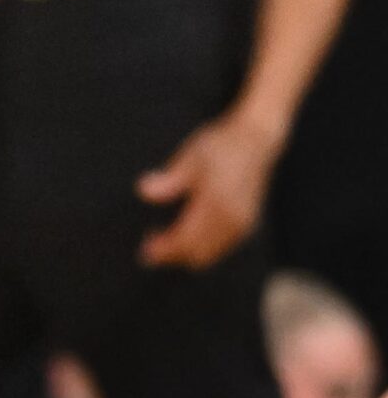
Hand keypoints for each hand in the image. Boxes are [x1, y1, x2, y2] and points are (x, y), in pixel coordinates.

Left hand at [135, 109, 283, 269]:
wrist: (255, 141)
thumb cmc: (219, 146)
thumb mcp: (189, 157)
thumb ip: (169, 179)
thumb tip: (143, 192)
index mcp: (217, 203)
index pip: (187, 239)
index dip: (165, 250)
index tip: (145, 252)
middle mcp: (233, 219)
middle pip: (198, 254)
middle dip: (173, 256)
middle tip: (148, 249)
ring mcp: (243, 224)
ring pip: (211, 255)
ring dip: (186, 254)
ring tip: (162, 240)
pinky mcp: (248, 224)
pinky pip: (222, 248)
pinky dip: (202, 248)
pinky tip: (184, 235)